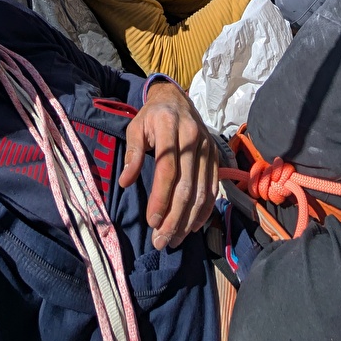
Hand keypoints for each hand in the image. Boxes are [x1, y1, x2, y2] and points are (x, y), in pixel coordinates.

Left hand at [118, 82, 217, 249]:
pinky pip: (212, 188)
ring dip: (188, 220)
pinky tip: (193, 226)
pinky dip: (204, 210)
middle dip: (174, 217)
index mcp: (169, 127)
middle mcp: (193, 137)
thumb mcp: (135, 127)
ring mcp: (207, 147)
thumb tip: (125, 182)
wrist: (176, 100)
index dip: (160, 197)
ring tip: (174, 239)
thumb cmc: (152, 116)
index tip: (152, 221)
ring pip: (201, 191)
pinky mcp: (215, 155)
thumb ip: (131, 153)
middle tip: (161, 241)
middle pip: (186, 185)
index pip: (167, 168)